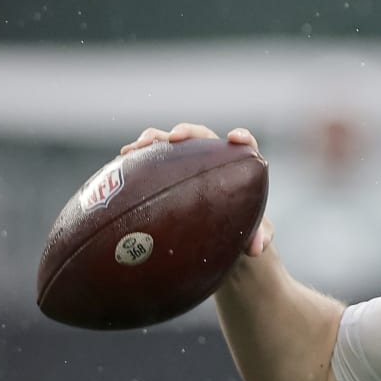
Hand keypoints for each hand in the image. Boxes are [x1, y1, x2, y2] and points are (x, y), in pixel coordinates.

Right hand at [121, 123, 270, 255]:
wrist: (219, 232)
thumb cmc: (240, 227)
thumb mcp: (252, 233)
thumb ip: (260, 236)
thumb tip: (255, 249)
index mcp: (237, 164)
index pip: (244, 143)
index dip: (241, 138)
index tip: (235, 138)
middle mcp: (210, 156)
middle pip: (199, 135)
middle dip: (186, 132)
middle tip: (173, 138)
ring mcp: (185, 159)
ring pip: (168, 142)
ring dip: (151, 139)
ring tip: (133, 148)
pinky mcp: (165, 168)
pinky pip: (149, 158)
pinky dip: (136, 158)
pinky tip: (120, 163)